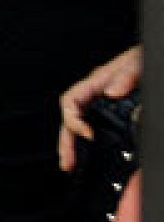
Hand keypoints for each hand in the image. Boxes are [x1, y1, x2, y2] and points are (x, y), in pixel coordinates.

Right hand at [59, 44, 141, 170]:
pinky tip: (91, 154)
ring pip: (81, 124)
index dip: (74, 120)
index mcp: (98, 82)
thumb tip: (112, 93)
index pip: (71, 101)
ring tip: (70, 163)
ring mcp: (105, 103)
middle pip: (72, 118)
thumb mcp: (138, 63)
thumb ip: (127, 75)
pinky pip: (98, 127)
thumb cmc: (143, 58)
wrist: (156, 58)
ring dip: (73, 144)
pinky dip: (90, 143)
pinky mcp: (117, 113)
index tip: (88, 135)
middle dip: (66, 141)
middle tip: (67, 162)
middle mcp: (98, 93)